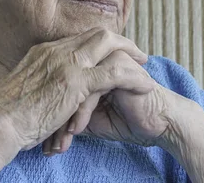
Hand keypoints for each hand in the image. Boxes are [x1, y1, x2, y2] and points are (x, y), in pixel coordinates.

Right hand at [0, 28, 155, 151]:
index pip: (79, 38)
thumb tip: (43, 92)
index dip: (99, 43)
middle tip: (137, 52)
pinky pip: (114, 72)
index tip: (113, 50)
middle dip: (121, 40)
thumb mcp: (21, 92)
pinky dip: (133, 76)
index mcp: (43, 52)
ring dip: (130, 52)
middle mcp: (55, 51)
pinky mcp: (75, 82)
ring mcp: (66, 63)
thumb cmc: (2, 116)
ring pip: (108, 43)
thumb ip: (37, 85)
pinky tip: (145, 84)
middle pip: (96, 33)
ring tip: (146, 63)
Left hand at [43, 51, 187, 153]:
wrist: (160, 122)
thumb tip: (50, 125)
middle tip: (47, 145)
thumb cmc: (128, 120)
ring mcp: (105, 60)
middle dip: (53, 118)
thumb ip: (73, 113)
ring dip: (64, 118)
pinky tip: (76, 131)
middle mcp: (94, 59)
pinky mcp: (117, 68)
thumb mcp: (92, 120)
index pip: (58, 88)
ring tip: (60, 144)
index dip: (50, 116)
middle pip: (62, 87)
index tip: (43, 141)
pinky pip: (90, 90)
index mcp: (87, 66)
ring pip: (73, 88)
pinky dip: (80, 113)